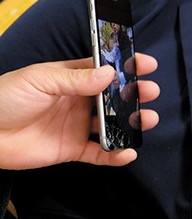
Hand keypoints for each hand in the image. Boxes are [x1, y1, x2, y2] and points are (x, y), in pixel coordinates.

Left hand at [0, 55, 159, 169]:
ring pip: (113, 125)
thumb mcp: (40, 80)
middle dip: (135, 94)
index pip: (105, 70)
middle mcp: (78, 101)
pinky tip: (127, 152)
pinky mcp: (72, 148)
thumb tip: (108, 74)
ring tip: (147, 120)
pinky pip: (100, 153)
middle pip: (115, 97)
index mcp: (71, 78)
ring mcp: (77, 125)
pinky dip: (116, 155)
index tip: (145, 64)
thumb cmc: (4, 98)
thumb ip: (76, 79)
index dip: (126, 66)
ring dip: (132, 123)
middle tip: (149, 92)